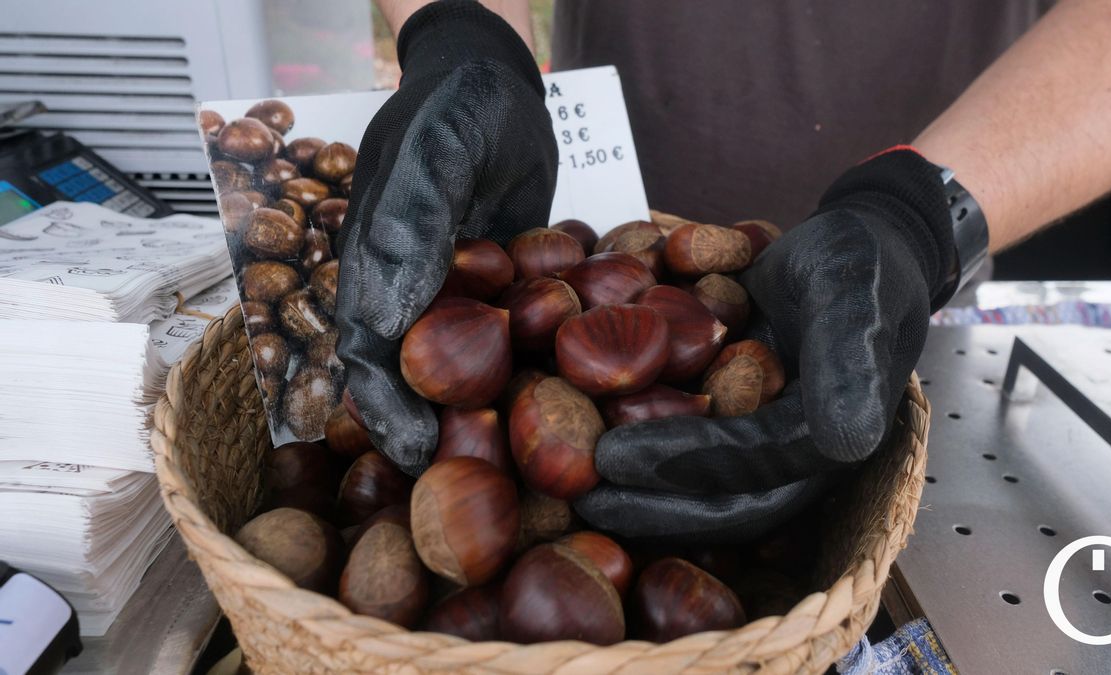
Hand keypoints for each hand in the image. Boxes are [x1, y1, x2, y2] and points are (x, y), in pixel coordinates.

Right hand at [335, 0, 555, 474]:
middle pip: (420, 377)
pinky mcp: (512, 288)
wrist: (502, 83)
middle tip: (478, 475)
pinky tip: (570, 396)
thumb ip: (407, 230)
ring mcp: (465, 294)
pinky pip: (519, 338)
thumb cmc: (454, 110)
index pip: (371, 358)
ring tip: (527, 452)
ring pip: (472, 368)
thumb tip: (383, 320)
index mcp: (377, 273)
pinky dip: (535, 367)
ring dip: (492, 408)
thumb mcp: (428, 158)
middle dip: (440, 428)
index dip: (388, 412)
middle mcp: (417, 293)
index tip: (419, 455)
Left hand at [574, 149, 957, 541]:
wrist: (859, 248)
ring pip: (704, 495)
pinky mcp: (742, 427)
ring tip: (576, 492)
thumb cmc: (860, 263)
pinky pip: (692, 461)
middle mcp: (796, 457)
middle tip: (581, 499)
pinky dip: (644, 461)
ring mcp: (766, 445)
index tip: (611, 459)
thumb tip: (848, 442)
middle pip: (722, 503)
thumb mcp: (856, 294)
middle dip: (651, 507)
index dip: (680, 465)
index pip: (748, 465)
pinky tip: (588, 450)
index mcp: (829, 436)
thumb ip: (850, 359)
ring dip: (642, 498)